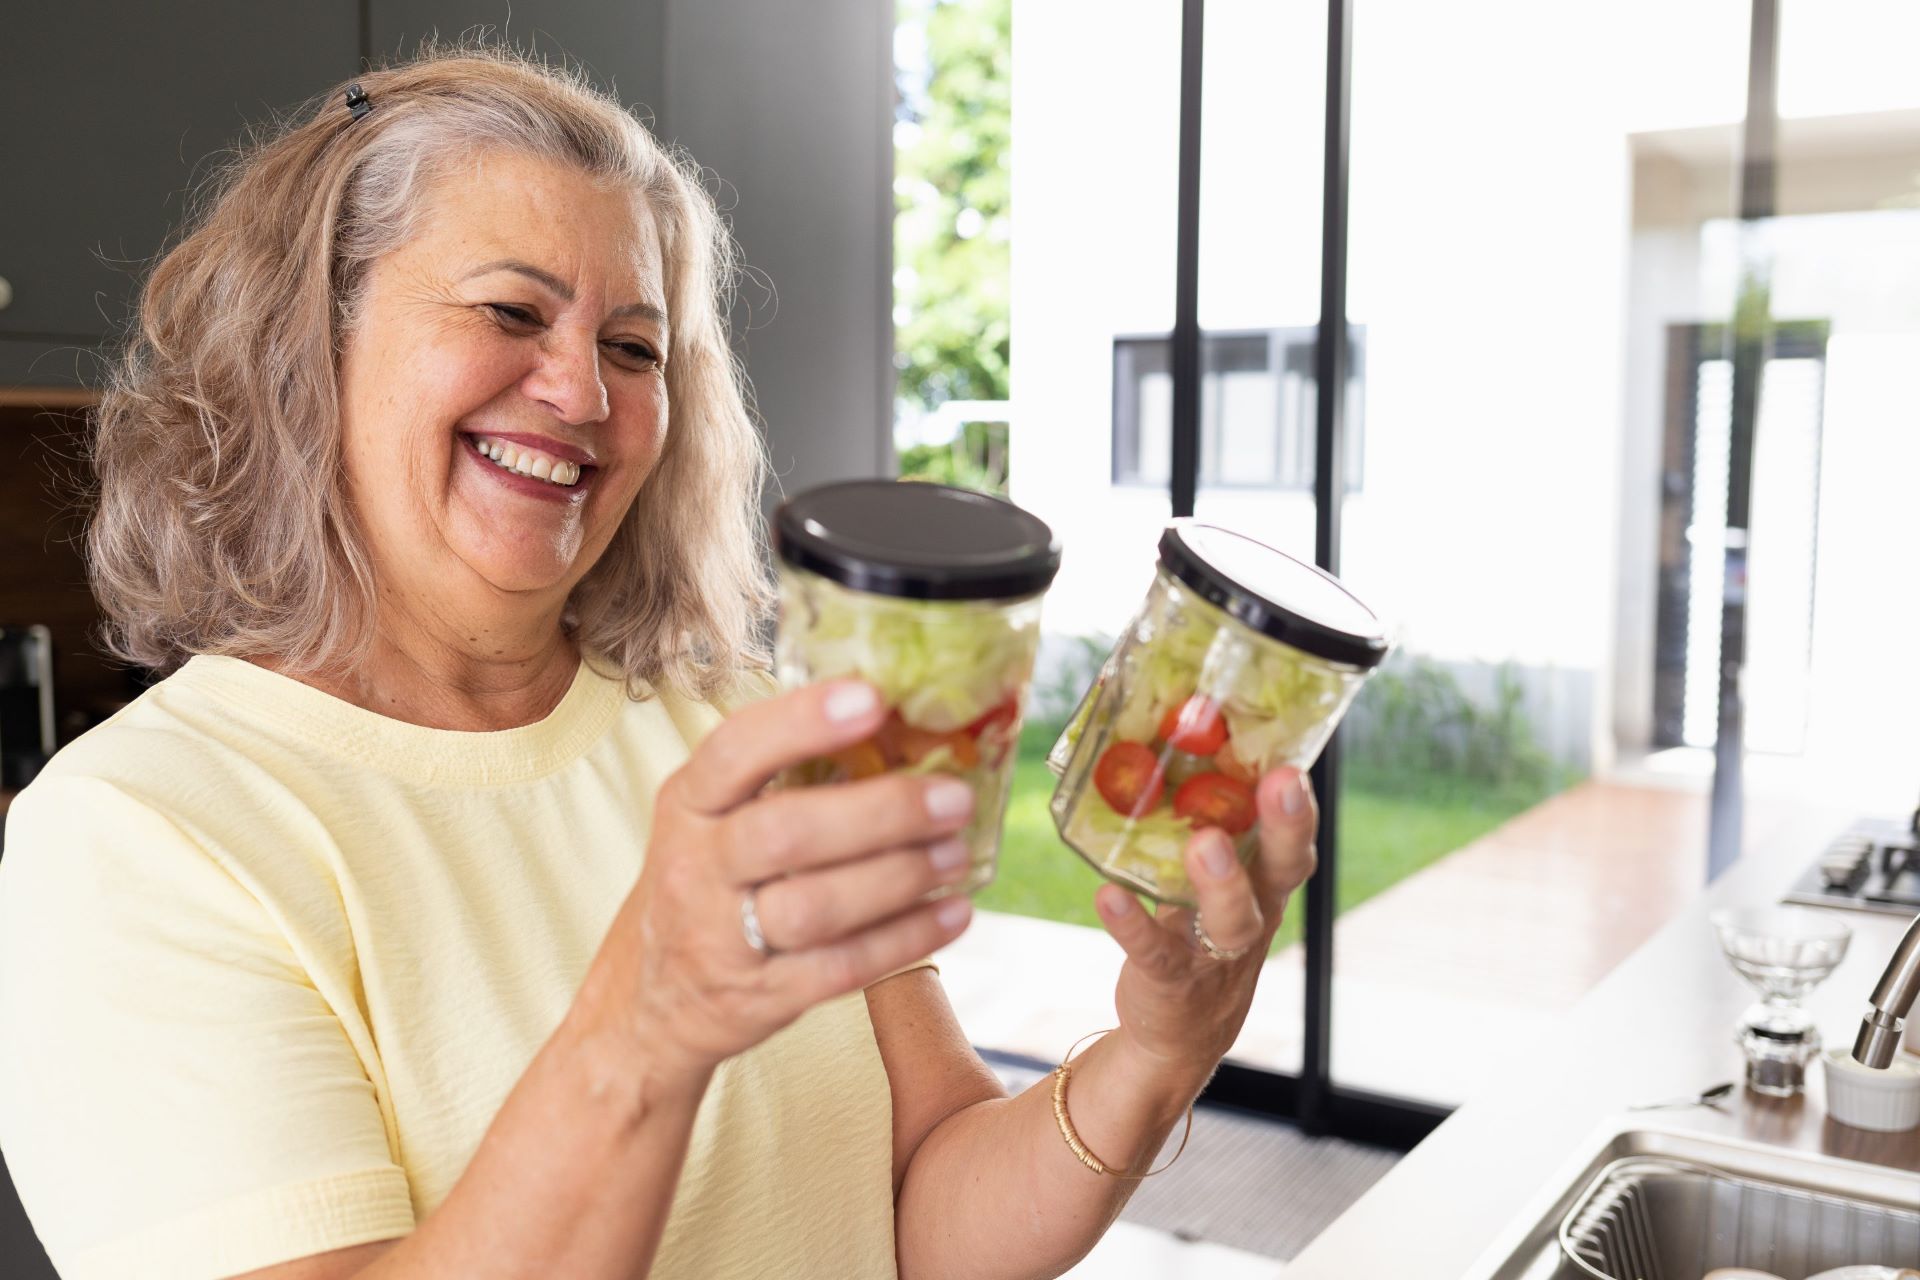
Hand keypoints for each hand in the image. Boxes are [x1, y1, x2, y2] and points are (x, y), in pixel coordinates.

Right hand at [572, 680, 978, 1084]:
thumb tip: (900, 729)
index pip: (735, 752)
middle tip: (953, 799)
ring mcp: (724, 938)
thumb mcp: (710, 821)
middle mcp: (697, 867)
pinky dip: (906, 938)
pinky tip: (953, 912)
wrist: (646, 1002)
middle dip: (880, 812)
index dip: (802, 722)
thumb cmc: (703, 886)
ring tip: (956, 853)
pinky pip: (841, 967)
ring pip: (816, 907)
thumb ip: (780, 779)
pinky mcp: (760, 997)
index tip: (872, 699)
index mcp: (688, 805)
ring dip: (899, 877)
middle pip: (785, 833)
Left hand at [1094, 767, 1318, 1083]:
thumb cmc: (1194, 932)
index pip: (1294, 838)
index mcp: (1263, 882)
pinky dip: (1132, 924)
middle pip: (1282, 869)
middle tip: (1282, 783)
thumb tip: (1168, 744)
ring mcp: (1216, 952)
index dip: (1300, 804)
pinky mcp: (1172, 979)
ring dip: (1222, 881)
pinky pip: (1156, 952)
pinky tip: (1107, 896)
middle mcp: (1254, 914)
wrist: (1177, 1030)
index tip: (1295, 762)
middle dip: (1286, 826)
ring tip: (1205, 843)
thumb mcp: (1207, 882)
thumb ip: (1202, 829)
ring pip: (1232, 918)